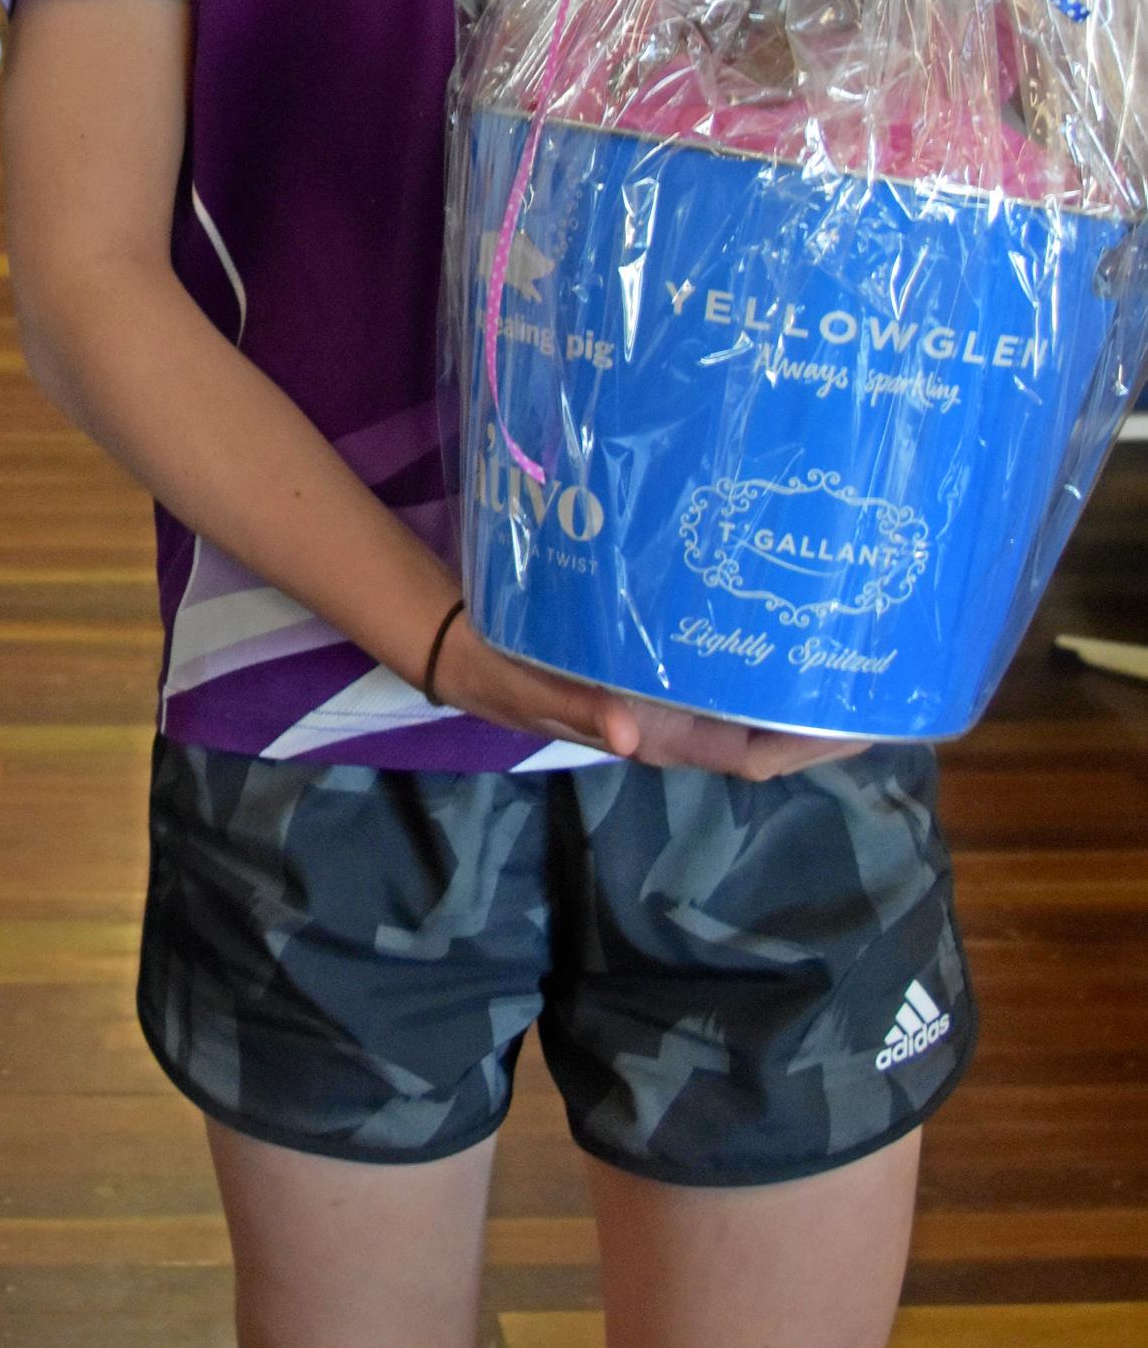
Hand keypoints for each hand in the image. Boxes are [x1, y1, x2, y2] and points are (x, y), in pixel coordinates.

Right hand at [433, 613, 866, 781]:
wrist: (466, 648)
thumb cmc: (502, 677)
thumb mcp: (530, 691)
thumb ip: (577, 709)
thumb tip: (628, 735)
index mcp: (663, 735)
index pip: (756, 753)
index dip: (813, 743)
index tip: (868, 718)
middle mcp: (680, 716)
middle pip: (770, 724)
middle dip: (824, 702)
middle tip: (881, 654)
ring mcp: (672, 687)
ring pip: (751, 689)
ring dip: (796, 668)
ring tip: (847, 622)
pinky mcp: (657, 654)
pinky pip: (722, 653)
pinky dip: (755, 636)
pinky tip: (779, 593)